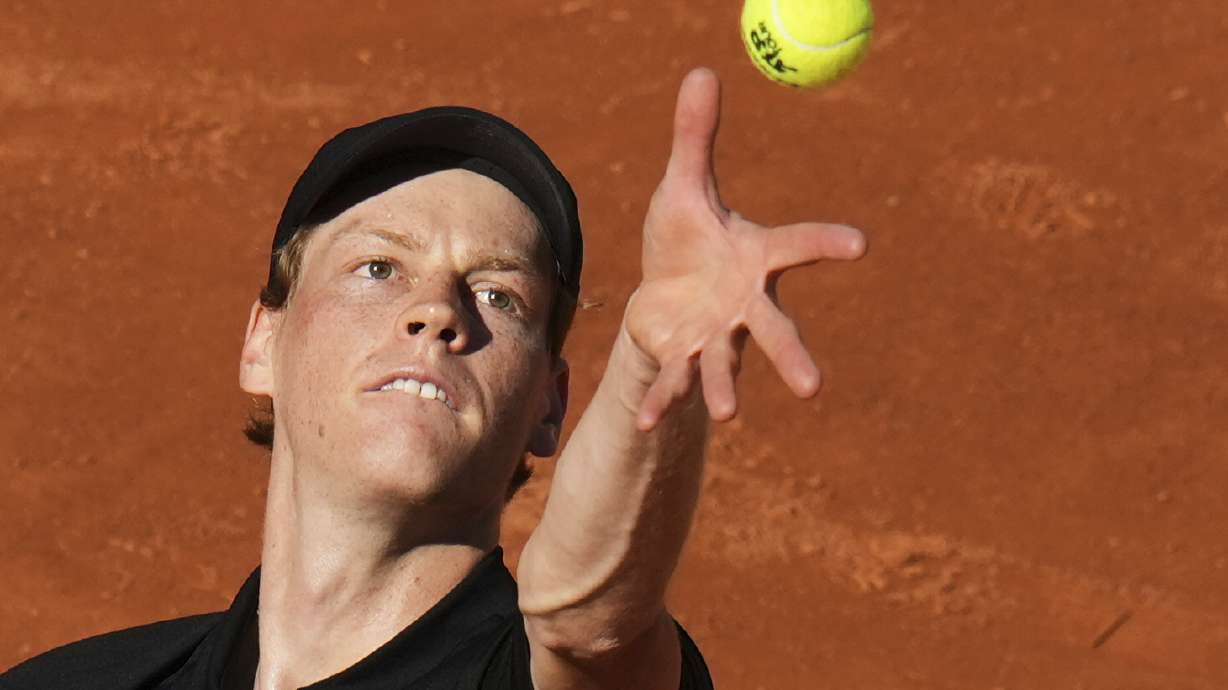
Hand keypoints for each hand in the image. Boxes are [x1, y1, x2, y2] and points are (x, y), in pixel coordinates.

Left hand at [624, 67, 866, 430]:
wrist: (660, 290)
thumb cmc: (684, 238)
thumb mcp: (683, 186)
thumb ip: (695, 138)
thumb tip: (701, 71)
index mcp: (754, 258)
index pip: (797, 246)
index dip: (827, 243)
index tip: (861, 243)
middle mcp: (742, 305)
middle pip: (773, 331)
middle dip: (791, 357)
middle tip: (813, 387)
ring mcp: (714, 336)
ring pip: (725, 365)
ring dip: (726, 388)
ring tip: (730, 414)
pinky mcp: (681, 357)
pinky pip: (673, 381)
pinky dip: (661, 401)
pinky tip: (644, 422)